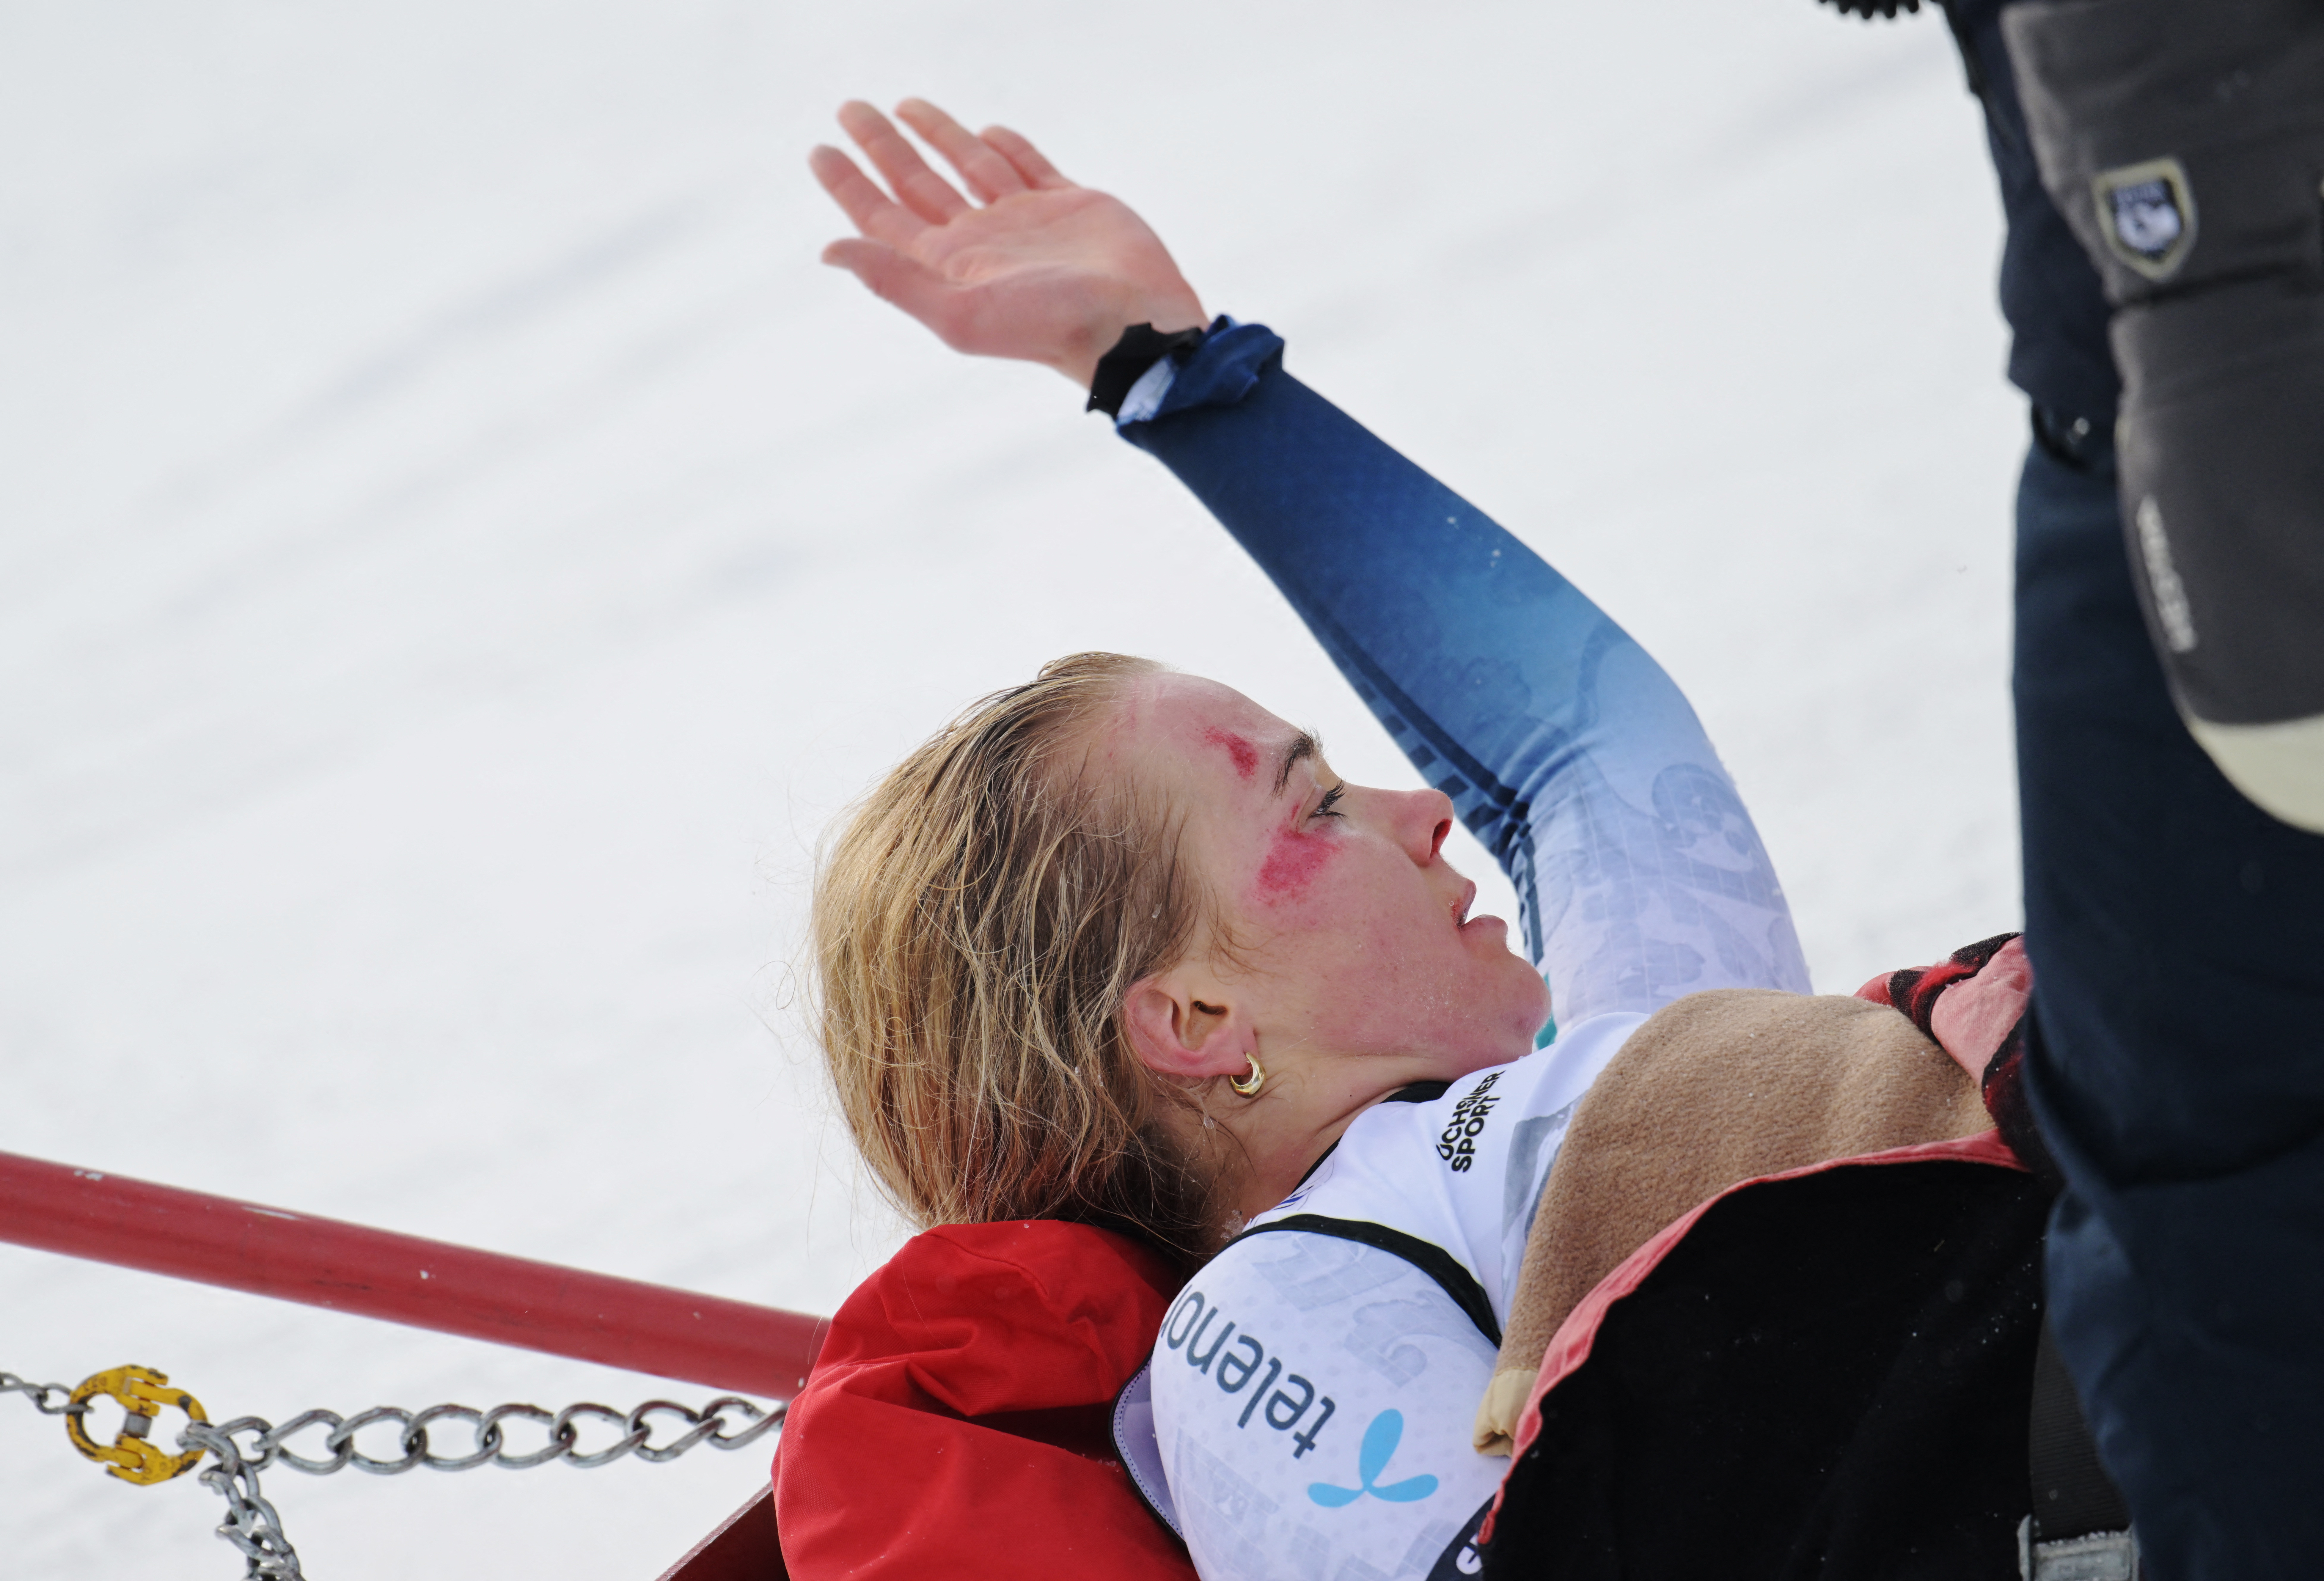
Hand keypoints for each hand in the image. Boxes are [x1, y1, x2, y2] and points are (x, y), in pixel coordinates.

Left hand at [810, 100, 1207, 387]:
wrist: (1132, 325)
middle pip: (917, 183)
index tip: (820, 150)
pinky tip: (985, 130)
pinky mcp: (1069, 206)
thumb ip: (893, 280)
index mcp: (950, 266)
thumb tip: (828, 251)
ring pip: (968, 165)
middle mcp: (981, 241)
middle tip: (850, 108)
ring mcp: (1025, 221)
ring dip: (936, 136)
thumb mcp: (959, 314)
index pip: (884, 217)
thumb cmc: (1048, 328)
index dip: (849, 184)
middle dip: (882, 146)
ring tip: (903, 106)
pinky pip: (1028, 165)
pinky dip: (1006, 145)